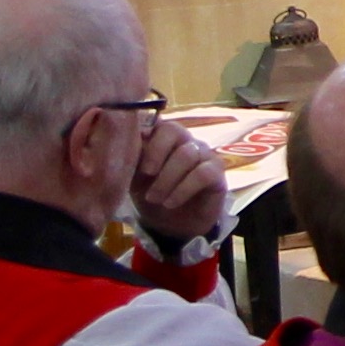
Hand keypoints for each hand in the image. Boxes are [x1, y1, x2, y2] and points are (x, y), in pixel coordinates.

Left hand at [126, 113, 231, 245]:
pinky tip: (171, 202)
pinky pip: (202, 174)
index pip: (157, 120)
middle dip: (156, 153)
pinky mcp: (217, 172)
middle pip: (174, 130)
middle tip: (146, 174)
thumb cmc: (152, 195)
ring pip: (187, 154)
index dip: (145, 132)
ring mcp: (203, 153)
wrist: (171, 225)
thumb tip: (128, 140)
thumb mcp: (134, 177)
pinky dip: (183, 190)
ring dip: (167, 179)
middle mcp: (185, 139)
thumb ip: (133, 156)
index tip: (133, 153)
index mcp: (163, 136)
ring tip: (155, 198)